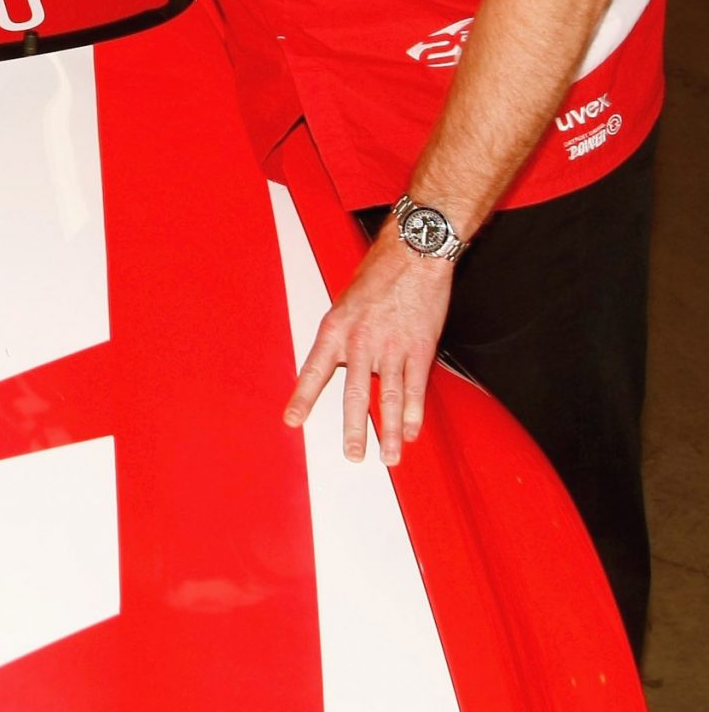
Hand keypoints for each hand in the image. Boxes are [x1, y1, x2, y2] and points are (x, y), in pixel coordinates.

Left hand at [282, 227, 454, 464]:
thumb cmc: (378, 274)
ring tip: (387, 457)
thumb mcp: (346, 302)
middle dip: (353, 429)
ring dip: (388, 432)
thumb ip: (342, 335)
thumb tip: (338, 362)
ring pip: (388, 398)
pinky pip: (415, 387)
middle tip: (352, 455)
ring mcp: (392, 347)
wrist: (413, 253)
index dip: (303, 398)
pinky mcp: (419, 348)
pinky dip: (413, 413)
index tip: (293, 421)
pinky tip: (410, 432)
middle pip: (354, 394)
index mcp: (336, 328)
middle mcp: (361, 341)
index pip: (314, 370)